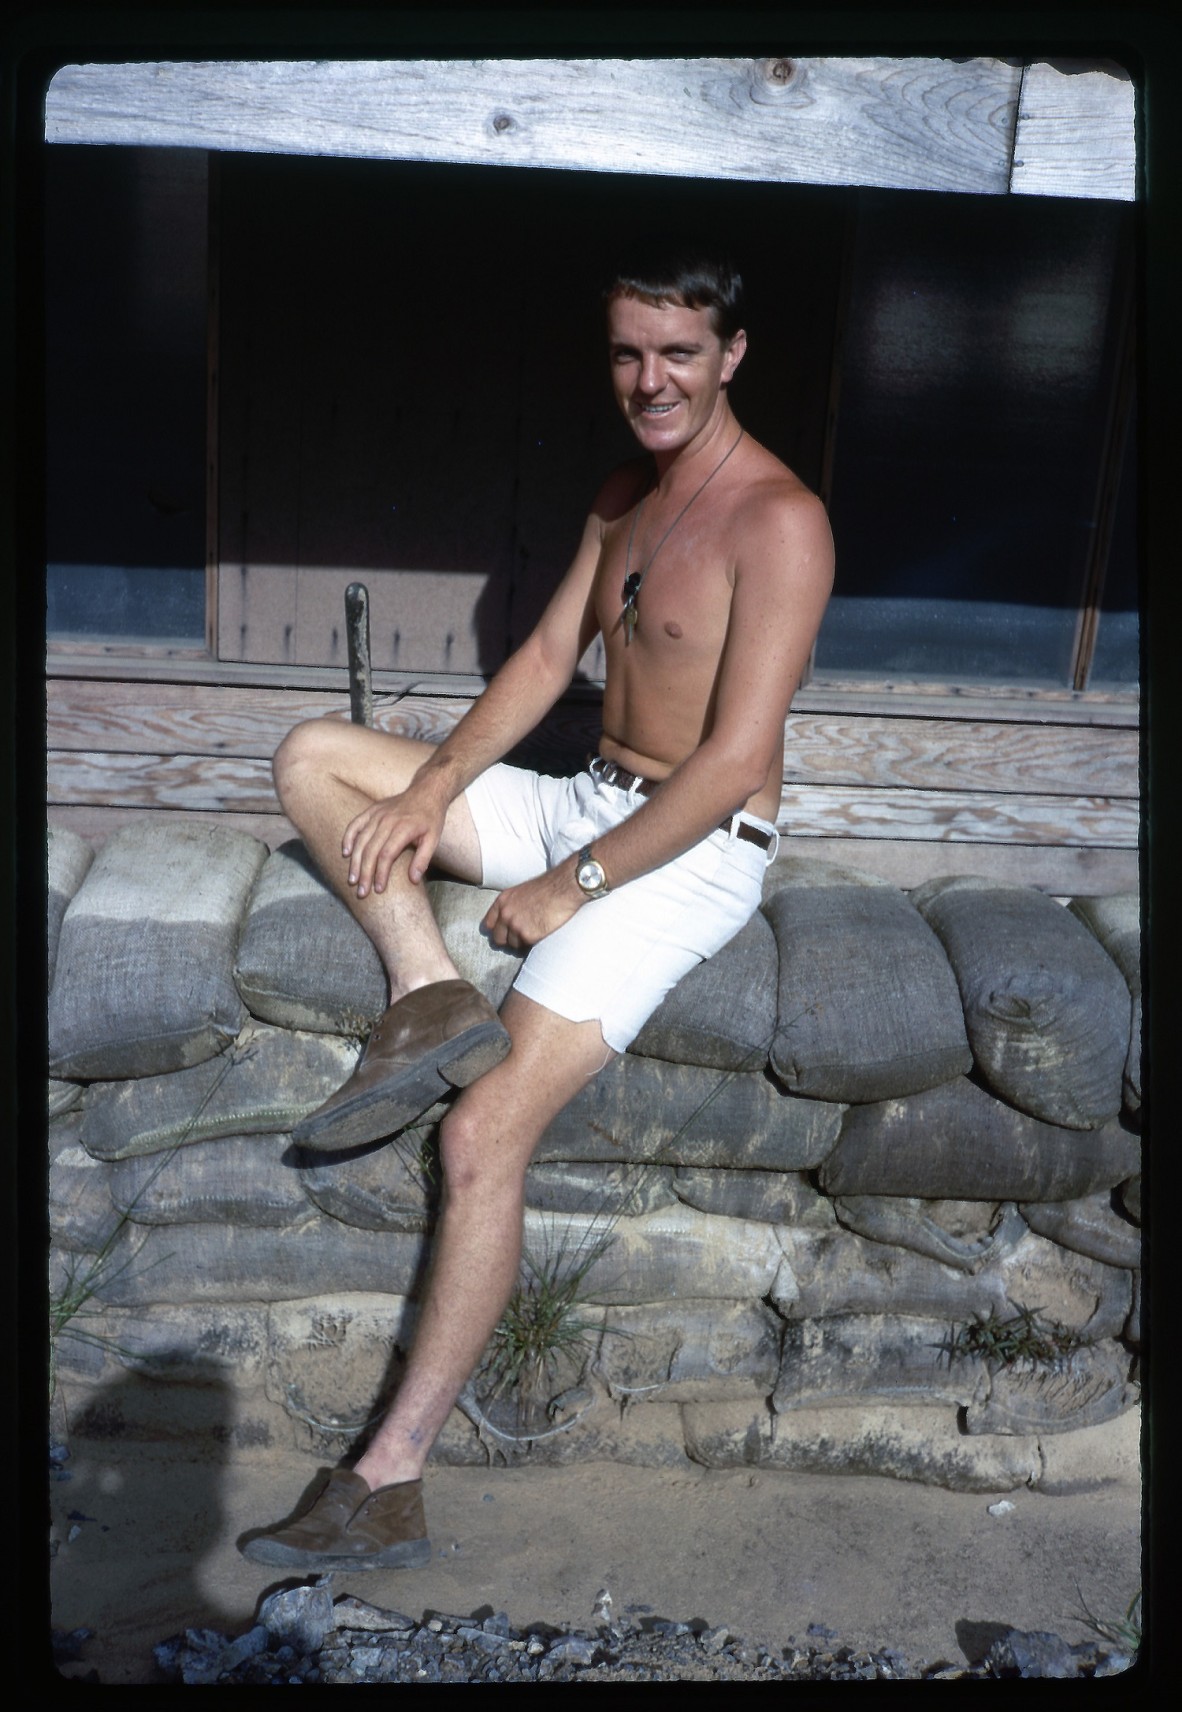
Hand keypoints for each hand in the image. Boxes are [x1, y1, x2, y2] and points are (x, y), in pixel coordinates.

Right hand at [341, 778, 447, 898]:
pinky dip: (348, 838)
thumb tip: (413, 880)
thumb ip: (423, 859)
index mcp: (403, 828)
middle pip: (370, 851)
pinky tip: (345, 853)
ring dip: (354, 862)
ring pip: (360, 840)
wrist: (426, 791)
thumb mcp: (434, 839)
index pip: (387, 855)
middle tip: (361, 892)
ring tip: (352, 880)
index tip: (379, 889)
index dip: (381, 874)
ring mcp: (377, 814)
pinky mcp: (372, 810)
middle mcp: (387, 821)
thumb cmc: (431, 818)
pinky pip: (356, 824)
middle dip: (364, 873)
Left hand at [482, 863, 581, 949]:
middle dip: (508, 940)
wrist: (564, 888)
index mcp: (503, 901)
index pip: (488, 924)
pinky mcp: (528, 935)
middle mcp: (505, 914)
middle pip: (498, 938)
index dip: (497, 930)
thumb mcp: (522, 892)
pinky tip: (540, 936)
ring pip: (512, 945)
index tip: (504, 933)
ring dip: (522, 943)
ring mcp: (516, 925)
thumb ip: (511, 905)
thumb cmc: (548, 887)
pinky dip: (532, 944)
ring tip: (534, 934)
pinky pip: (525, 947)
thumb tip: (510, 918)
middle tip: (520, 938)